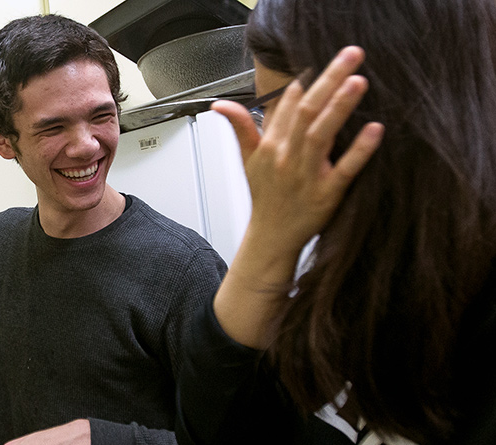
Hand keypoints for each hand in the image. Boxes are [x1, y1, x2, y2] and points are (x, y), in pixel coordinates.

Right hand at [209, 46, 384, 347]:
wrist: (272, 238)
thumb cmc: (266, 198)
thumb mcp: (247, 160)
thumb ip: (239, 128)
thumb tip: (219, 105)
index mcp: (270, 147)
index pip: (285, 107)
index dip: (303, 83)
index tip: (320, 63)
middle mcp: (286, 158)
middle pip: (306, 112)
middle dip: (329, 80)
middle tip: (352, 55)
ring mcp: (306, 176)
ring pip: (321, 135)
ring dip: (340, 107)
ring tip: (359, 81)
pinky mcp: (327, 194)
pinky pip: (344, 170)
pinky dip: (359, 150)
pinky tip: (375, 129)